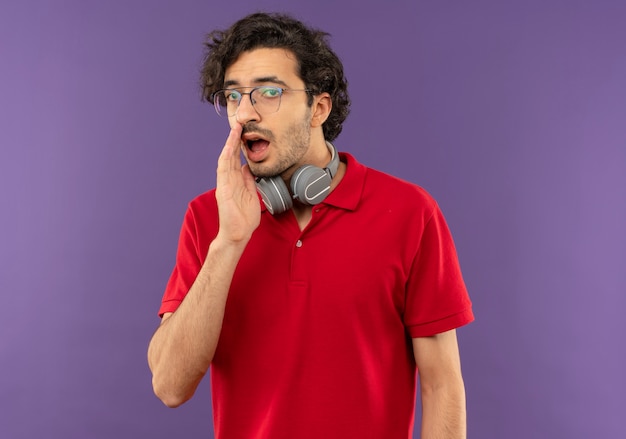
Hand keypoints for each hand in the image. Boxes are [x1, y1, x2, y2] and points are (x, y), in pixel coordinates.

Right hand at [214, 123, 260, 244]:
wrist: (239, 234)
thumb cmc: (245, 218)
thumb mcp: (252, 194)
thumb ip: (249, 181)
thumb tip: (248, 167)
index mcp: (236, 181)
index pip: (236, 159)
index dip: (239, 146)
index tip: (243, 133)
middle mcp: (228, 181)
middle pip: (230, 156)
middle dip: (234, 141)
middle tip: (238, 125)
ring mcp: (225, 185)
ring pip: (226, 160)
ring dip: (230, 145)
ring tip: (234, 131)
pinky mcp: (223, 190)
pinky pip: (223, 171)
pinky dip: (225, 158)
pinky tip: (228, 148)